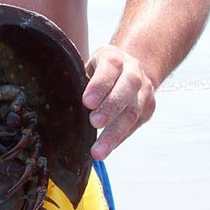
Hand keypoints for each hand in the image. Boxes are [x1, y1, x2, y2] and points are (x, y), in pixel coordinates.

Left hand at [82, 44, 156, 160]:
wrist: (131, 69)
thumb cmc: (99, 72)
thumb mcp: (88, 68)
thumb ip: (79, 81)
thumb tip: (60, 105)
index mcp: (113, 58)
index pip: (109, 69)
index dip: (99, 86)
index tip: (87, 102)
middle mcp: (133, 71)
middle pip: (126, 90)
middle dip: (110, 108)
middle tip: (94, 123)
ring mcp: (144, 90)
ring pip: (133, 112)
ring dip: (115, 133)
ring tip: (99, 151)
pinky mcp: (149, 108)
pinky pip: (135, 125)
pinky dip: (120, 139)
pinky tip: (107, 149)